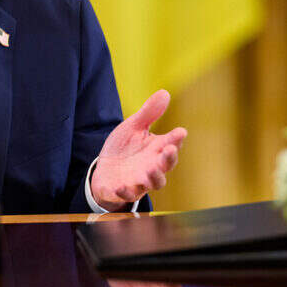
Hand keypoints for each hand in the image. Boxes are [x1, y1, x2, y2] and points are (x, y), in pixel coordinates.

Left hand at [90, 89, 185, 210]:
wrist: (105, 170)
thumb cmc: (125, 148)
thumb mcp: (134, 127)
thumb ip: (149, 113)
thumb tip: (165, 92)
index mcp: (156, 150)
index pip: (170, 144)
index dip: (176, 139)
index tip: (181, 132)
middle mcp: (152, 167)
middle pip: (166, 166)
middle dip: (168, 159)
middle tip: (169, 150)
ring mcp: (139, 181)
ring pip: (153, 183)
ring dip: (154, 177)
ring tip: (151, 169)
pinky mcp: (123, 191)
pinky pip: (127, 194)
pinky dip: (125, 191)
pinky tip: (121, 186)